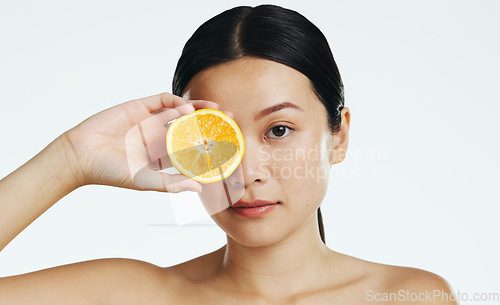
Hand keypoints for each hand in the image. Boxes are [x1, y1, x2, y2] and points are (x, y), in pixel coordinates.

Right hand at [60, 92, 219, 191]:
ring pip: (180, 112)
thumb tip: (198, 189)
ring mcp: (150, 121)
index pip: (193, 147)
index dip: (210, 145)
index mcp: (163, 155)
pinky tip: (186, 108)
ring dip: (198, 109)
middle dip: (210, 123)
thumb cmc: (111, 172)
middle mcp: (160, 137)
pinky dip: (175, 102)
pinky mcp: (139, 108)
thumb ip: (172, 184)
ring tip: (216, 109)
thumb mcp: (145, 180)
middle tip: (230, 120)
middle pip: (191, 127)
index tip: (227, 144)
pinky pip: (162, 101)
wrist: (81, 155)